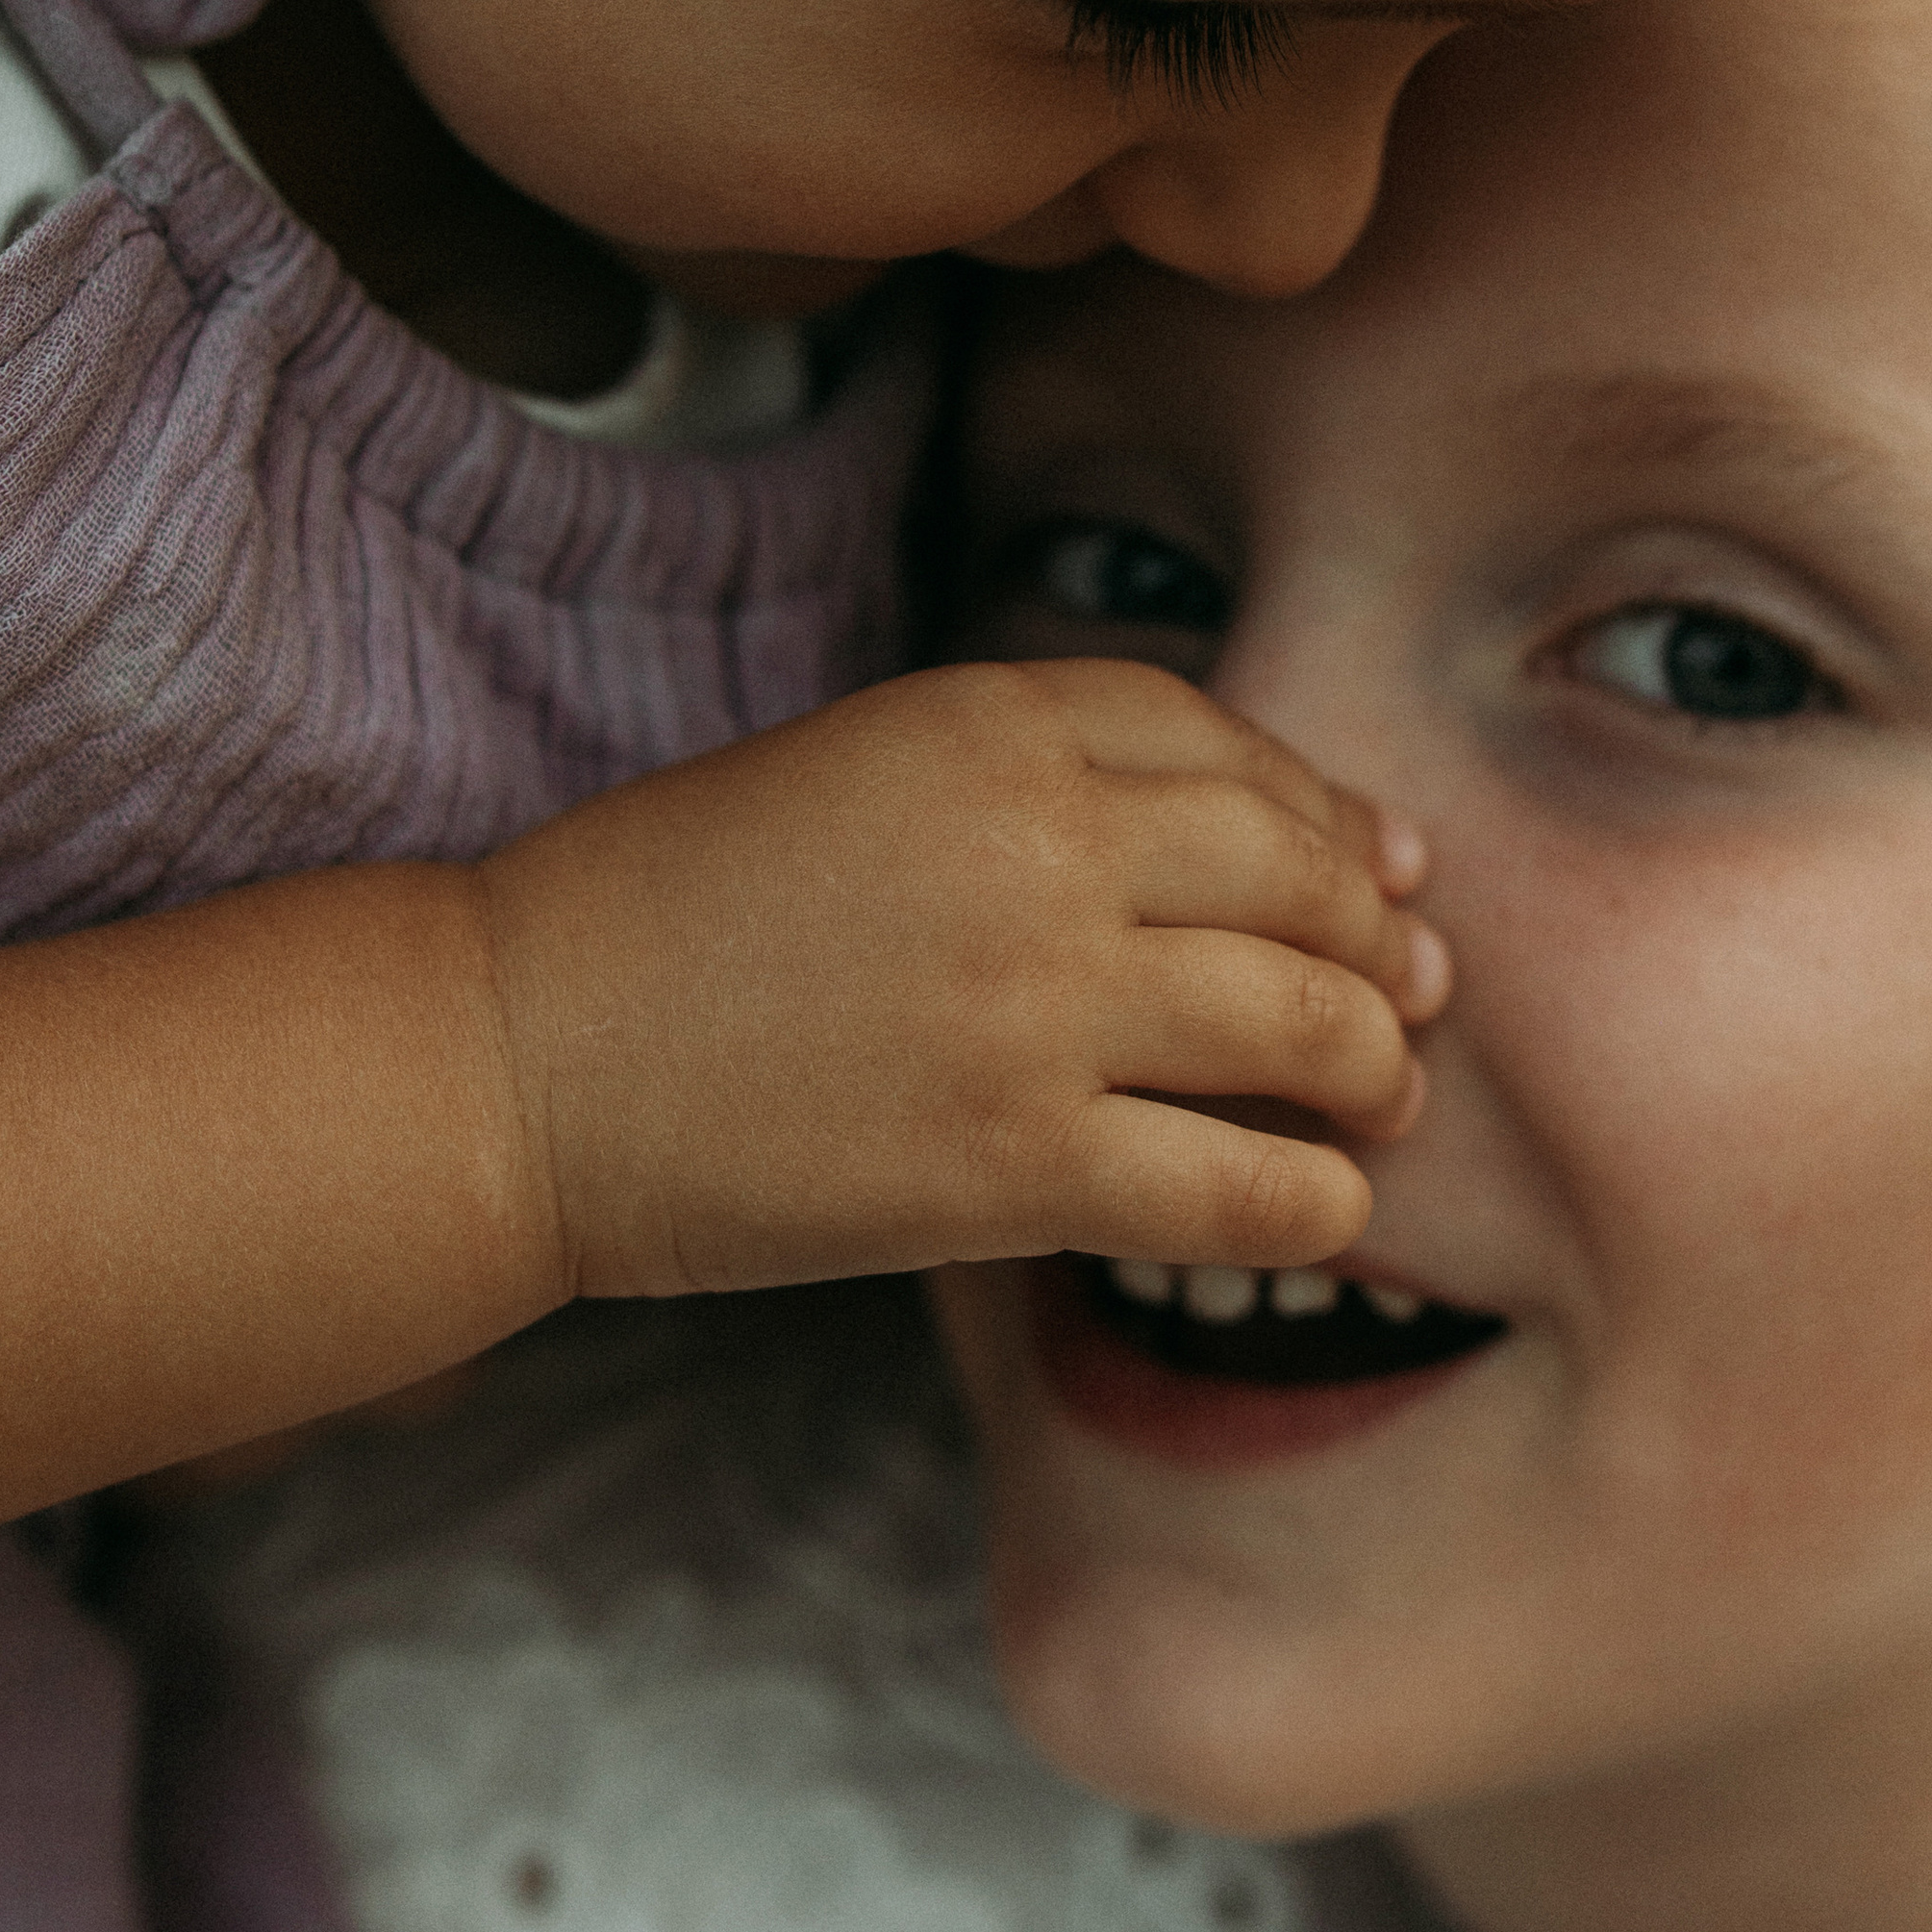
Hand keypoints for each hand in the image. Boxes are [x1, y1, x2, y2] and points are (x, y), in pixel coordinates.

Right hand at [473, 658, 1447, 1297]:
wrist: (513, 1054)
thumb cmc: (664, 917)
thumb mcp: (849, 776)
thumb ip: (1018, 782)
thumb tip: (1233, 848)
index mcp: (984, 722)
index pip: (1221, 742)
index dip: (1322, 807)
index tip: (1377, 864)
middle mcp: (1037, 841)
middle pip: (1294, 871)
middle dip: (1380, 936)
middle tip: (1418, 989)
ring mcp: (1034, 1002)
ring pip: (1300, 1020)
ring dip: (1376, 1064)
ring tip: (1390, 1097)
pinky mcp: (1009, 1161)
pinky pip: (1232, 1186)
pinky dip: (1311, 1202)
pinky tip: (1327, 1209)